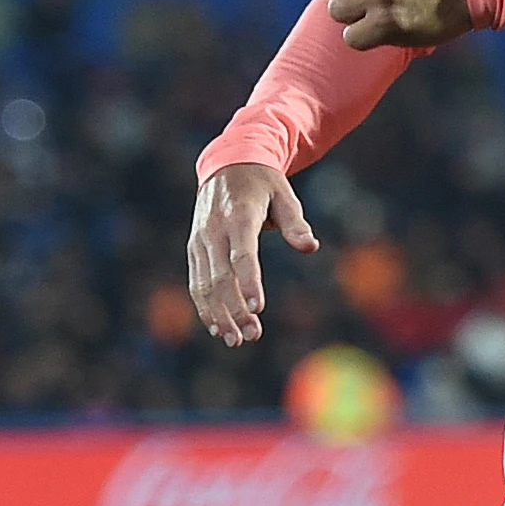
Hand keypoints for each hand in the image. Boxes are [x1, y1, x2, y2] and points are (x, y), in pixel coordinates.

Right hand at [186, 161, 317, 345]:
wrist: (227, 165)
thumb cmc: (263, 184)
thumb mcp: (285, 195)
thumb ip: (296, 223)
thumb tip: (310, 247)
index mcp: (239, 216)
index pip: (242, 254)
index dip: (248, 282)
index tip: (257, 308)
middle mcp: (214, 230)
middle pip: (221, 276)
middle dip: (235, 309)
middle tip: (252, 336)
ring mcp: (200, 241)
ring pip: (204, 284)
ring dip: (218, 315)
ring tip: (235, 340)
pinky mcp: (194, 248)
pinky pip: (196, 282)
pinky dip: (204, 306)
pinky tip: (217, 327)